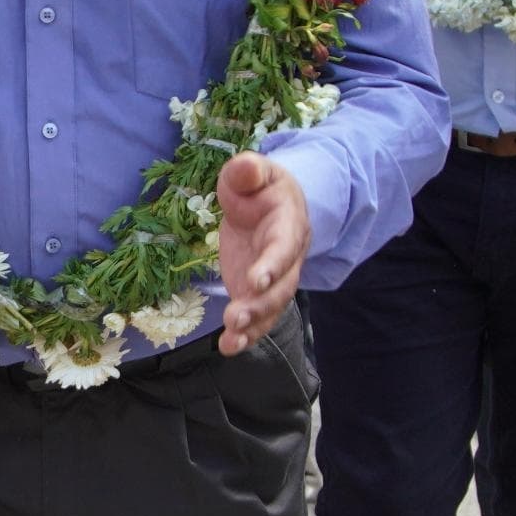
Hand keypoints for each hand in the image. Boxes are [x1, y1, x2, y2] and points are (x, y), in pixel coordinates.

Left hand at [214, 151, 309, 352]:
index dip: (272, 265)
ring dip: (253, 325)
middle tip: (237, 316)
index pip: (283, 248)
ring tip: (232, 338)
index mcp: (287, 226)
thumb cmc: (259, 188)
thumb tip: (245, 167)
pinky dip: (245, 335)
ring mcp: (272, 281)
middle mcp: (287, 260)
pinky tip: (228, 347)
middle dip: (261, 303)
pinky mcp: (256, 294)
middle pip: (281, 287)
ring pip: (271, 308)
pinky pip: (257, 319)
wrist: (269, 206)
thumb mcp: (252, 172)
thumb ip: (248, 171)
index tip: (256, 281)